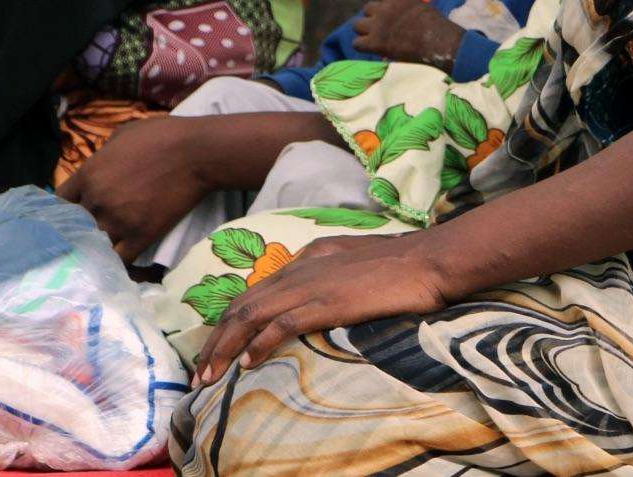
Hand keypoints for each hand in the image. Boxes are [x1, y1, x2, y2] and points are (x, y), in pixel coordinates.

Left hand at [58, 117, 210, 262]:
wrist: (198, 152)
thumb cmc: (162, 135)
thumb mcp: (123, 133)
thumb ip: (103, 153)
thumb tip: (100, 165)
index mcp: (89, 174)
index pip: (60, 201)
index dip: (65, 206)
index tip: (73, 209)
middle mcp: (98, 201)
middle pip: (75, 225)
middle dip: (80, 226)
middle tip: (88, 228)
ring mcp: (119, 221)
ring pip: (94, 244)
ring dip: (97, 245)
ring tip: (102, 248)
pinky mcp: (142, 236)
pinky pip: (119, 259)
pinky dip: (116, 261)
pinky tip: (118, 260)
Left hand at [191, 231, 448, 386]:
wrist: (432, 260)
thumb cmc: (406, 265)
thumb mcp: (358, 264)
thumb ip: (332, 276)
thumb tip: (316, 302)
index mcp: (310, 257)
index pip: (256, 291)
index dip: (230, 322)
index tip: (216, 349)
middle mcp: (303, 267)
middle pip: (244, 305)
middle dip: (216, 340)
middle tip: (200, 371)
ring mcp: (314, 284)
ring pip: (253, 315)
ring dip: (226, 347)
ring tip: (210, 376)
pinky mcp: (328, 301)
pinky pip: (282, 324)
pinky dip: (259, 344)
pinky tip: (247, 363)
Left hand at [351, 0, 463, 64]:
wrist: (439, 42)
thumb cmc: (437, 26)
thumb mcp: (420, 7)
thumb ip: (405, 8)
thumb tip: (399, 17)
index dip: (380, 6)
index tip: (385, 14)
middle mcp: (383, 8)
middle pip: (366, 9)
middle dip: (372, 18)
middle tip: (381, 29)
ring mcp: (377, 25)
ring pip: (357, 25)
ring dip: (365, 31)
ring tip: (375, 39)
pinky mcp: (374, 42)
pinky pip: (357, 43)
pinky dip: (363, 46)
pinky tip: (373, 49)